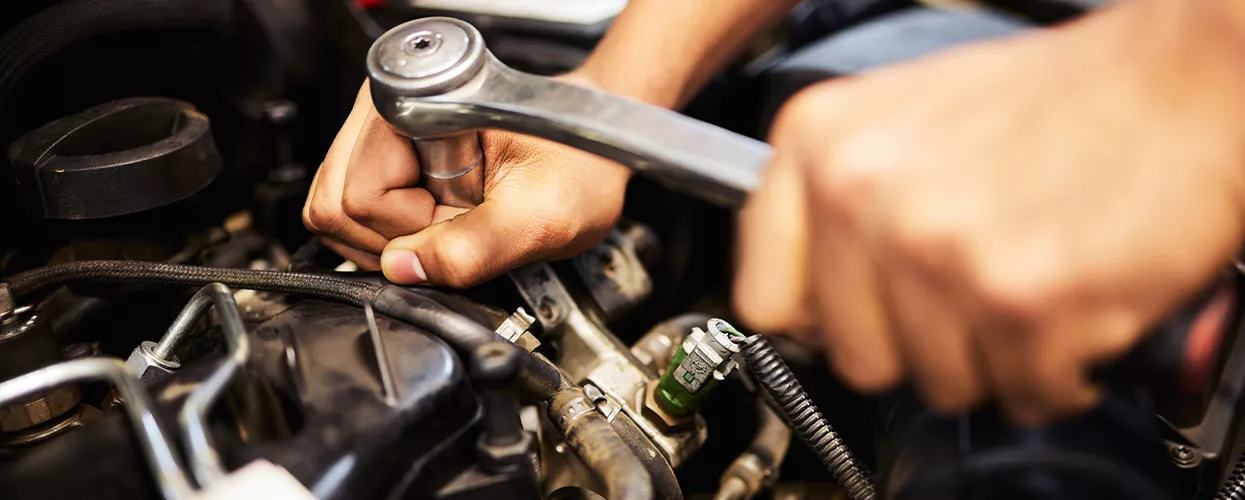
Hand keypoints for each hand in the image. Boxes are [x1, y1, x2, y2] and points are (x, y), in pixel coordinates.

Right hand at [303, 77, 630, 286]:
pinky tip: (441, 223)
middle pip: (334, 207)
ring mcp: (380, 138)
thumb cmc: (581, 162)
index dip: (410, 232)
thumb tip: (403, 271)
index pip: (356, 199)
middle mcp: (383, 114)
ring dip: (396, 240)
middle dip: (393, 240)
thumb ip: (475, 249)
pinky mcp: (387, 162)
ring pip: (340, 216)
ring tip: (453, 222)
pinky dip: (399, 237)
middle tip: (456, 227)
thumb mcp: (542, 216)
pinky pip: (358, 219)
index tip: (462, 224)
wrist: (596, 144)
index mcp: (415, 108)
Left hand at [734, 3, 1244, 423]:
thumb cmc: (1056, 98)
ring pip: (937, 384)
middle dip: (918, 344)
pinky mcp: (1018, 299)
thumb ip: (836, 201)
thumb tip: (804, 293)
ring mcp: (937, 249)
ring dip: (992, 356)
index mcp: (819, 142)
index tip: (853, 318)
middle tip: (968, 295)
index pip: (763, 299)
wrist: (1182, 80)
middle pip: (853, 358)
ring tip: (1028, 283)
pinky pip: (1021, 393)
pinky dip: (1057, 370)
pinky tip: (1071, 305)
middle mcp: (863, 194)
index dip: (821, 321)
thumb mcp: (903, 118)